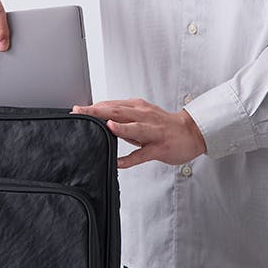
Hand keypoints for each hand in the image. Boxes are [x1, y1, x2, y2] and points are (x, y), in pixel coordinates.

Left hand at [71, 98, 206, 168]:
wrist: (191, 132)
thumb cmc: (164, 125)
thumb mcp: (142, 116)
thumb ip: (122, 118)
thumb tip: (100, 118)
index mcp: (138, 108)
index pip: (111, 104)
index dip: (93, 107)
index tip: (76, 109)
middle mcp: (144, 116)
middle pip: (118, 111)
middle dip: (97, 111)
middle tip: (79, 112)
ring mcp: (153, 132)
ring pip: (134, 128)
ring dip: (119, 127)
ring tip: (105, 126)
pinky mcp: (159, 147)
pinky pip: (142, 154)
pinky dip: (130, 159)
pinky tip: (118, 162)